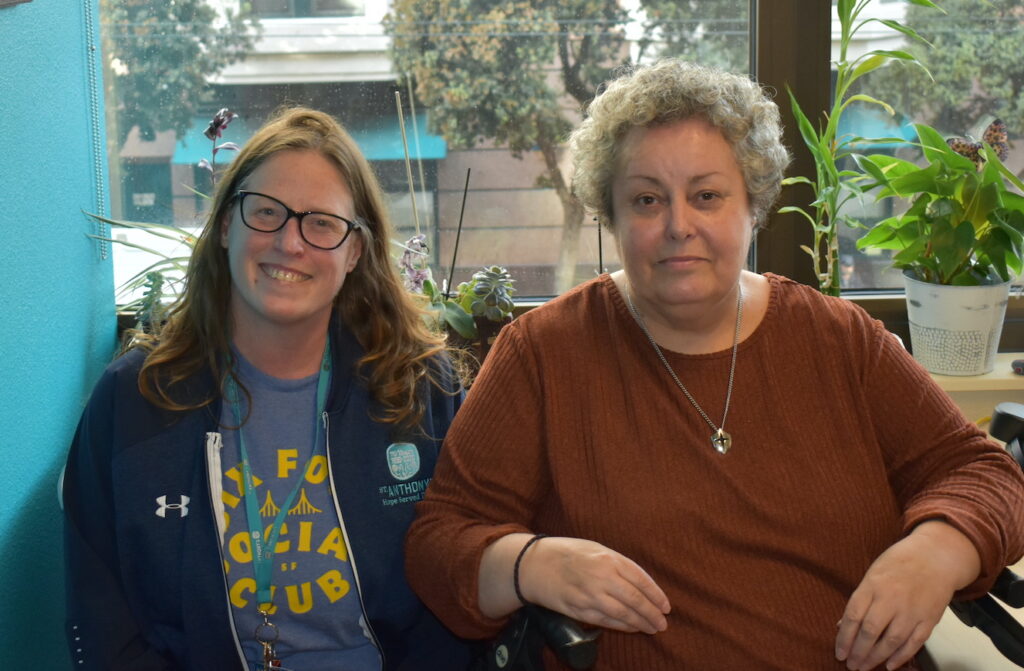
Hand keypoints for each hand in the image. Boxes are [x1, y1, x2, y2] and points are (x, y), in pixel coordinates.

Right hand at [518, 536, 670, 633]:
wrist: (534, 564)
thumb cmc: (568, 553)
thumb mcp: (595, 549)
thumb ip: (618, 564)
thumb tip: (641, 584)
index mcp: (608, 559)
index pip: (640, 580)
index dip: (656, 595)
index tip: (666, 606)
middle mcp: (601, 577)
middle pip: (635, 600)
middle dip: (652, 614)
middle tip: (663, 623)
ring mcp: (589, 595)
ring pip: (622, 614)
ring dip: (640, 623)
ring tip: (652, 628)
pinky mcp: (579, 610)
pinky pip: (606, 621)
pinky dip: (622, 626)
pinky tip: (632, 627)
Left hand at [835, 521, 980, 669]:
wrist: (936, 556)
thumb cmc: (899, 563)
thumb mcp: (873, 574)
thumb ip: (859, 600)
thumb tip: (842, 625)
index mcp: (873, 585)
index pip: (853, 616)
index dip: (844, 638)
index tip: (839, 652)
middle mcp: (891, 599)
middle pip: (871, 631)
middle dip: (858, 652)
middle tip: (851, 665)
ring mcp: (912, 610)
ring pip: (891, 641)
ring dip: (876, 658)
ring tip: (865, 667)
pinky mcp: (929, 618)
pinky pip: (914, 642)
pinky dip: (901, 657)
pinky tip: (890, 665)